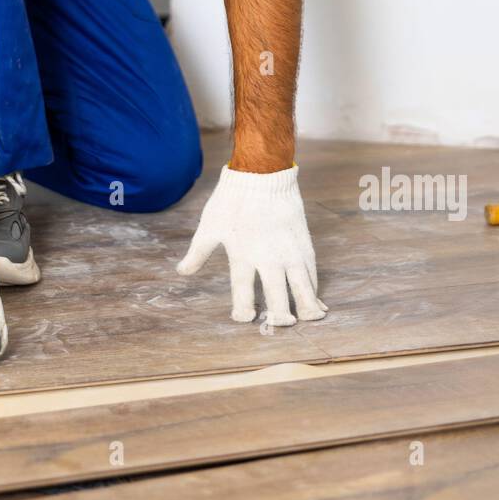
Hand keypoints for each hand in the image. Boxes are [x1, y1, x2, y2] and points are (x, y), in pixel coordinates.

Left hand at [177, 162, 326, 325]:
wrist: (262, 173)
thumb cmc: (231, 200)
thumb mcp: (209, 227)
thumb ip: (197, 253)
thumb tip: (182, 272)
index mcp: (243, 255)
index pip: (243, 293)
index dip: (243, 310)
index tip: (243, 319)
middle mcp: (268, 257)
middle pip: (277, 296)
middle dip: (280, 316)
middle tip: (281, 326)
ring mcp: (289, 251)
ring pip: (302, 287)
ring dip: (306, 306)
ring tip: (310, 320)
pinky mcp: (304, 243)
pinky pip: (311, 271)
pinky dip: (314, 287)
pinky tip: (316, 299)